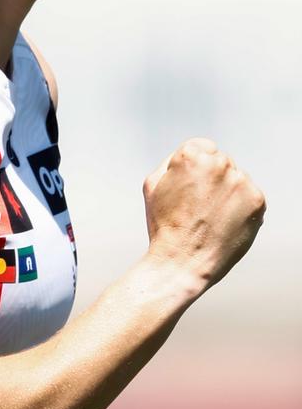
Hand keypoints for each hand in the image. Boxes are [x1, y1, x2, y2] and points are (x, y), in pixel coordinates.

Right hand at [144, 138, 264, 289]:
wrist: (183, 261)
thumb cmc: (164, 225)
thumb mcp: (153, 186)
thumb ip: (172, 161)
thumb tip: (194, 153)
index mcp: (191, 155)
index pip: (203, 147)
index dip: (194, 169)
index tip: (189, 189)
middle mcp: (219, 163)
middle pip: (221, 162)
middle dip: (212, 180)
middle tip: (198, 206)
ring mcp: (240, 182)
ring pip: (236, 179)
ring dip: (227, 192)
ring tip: (211, 217)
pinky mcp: (256, 200)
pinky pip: (250, 196)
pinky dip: (240, 208)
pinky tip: (224, 223)